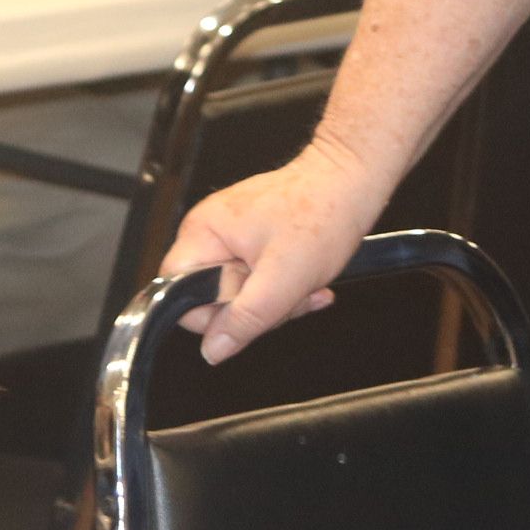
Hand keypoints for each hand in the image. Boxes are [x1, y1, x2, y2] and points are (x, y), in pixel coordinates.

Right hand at [157, 138, 394, 363]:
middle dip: (253, 309)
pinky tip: (308, 282)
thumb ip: (244, 319)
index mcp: (203, 232)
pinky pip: (256, 280)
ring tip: (304, 284)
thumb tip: (213, 349)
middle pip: (210, 298)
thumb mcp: (282, 281)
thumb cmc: (323, 213)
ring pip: (238, 294)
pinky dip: (283, 287)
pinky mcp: (253, 239)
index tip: (248, 309)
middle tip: (286, 295)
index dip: (210, 313)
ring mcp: (233, 234)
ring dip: (275, 301)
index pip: (176, 293)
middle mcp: (210, 230)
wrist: (352, 179)